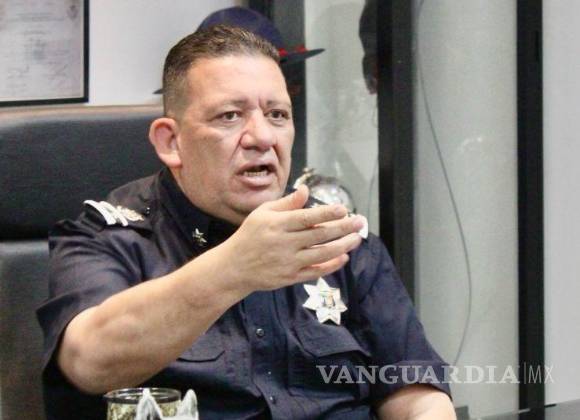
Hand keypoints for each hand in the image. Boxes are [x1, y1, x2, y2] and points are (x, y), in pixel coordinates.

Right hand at [221, 185, 363, 292]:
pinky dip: (331, 265)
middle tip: (360, 222)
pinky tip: (344, 257)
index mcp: (277, 225)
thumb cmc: (250, 235)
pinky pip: (315, 271)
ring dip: (342, 246)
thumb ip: (286, 204)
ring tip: (356, 238)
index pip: (306, 218)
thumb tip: (306, 191)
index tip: (344, 209)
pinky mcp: (290, 277)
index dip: (326, 214)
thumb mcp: (262, 214)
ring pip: (321, 254)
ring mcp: (288, 262)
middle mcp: (284, 243)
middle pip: (319, 235)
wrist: (234, 267)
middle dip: (343, 228)